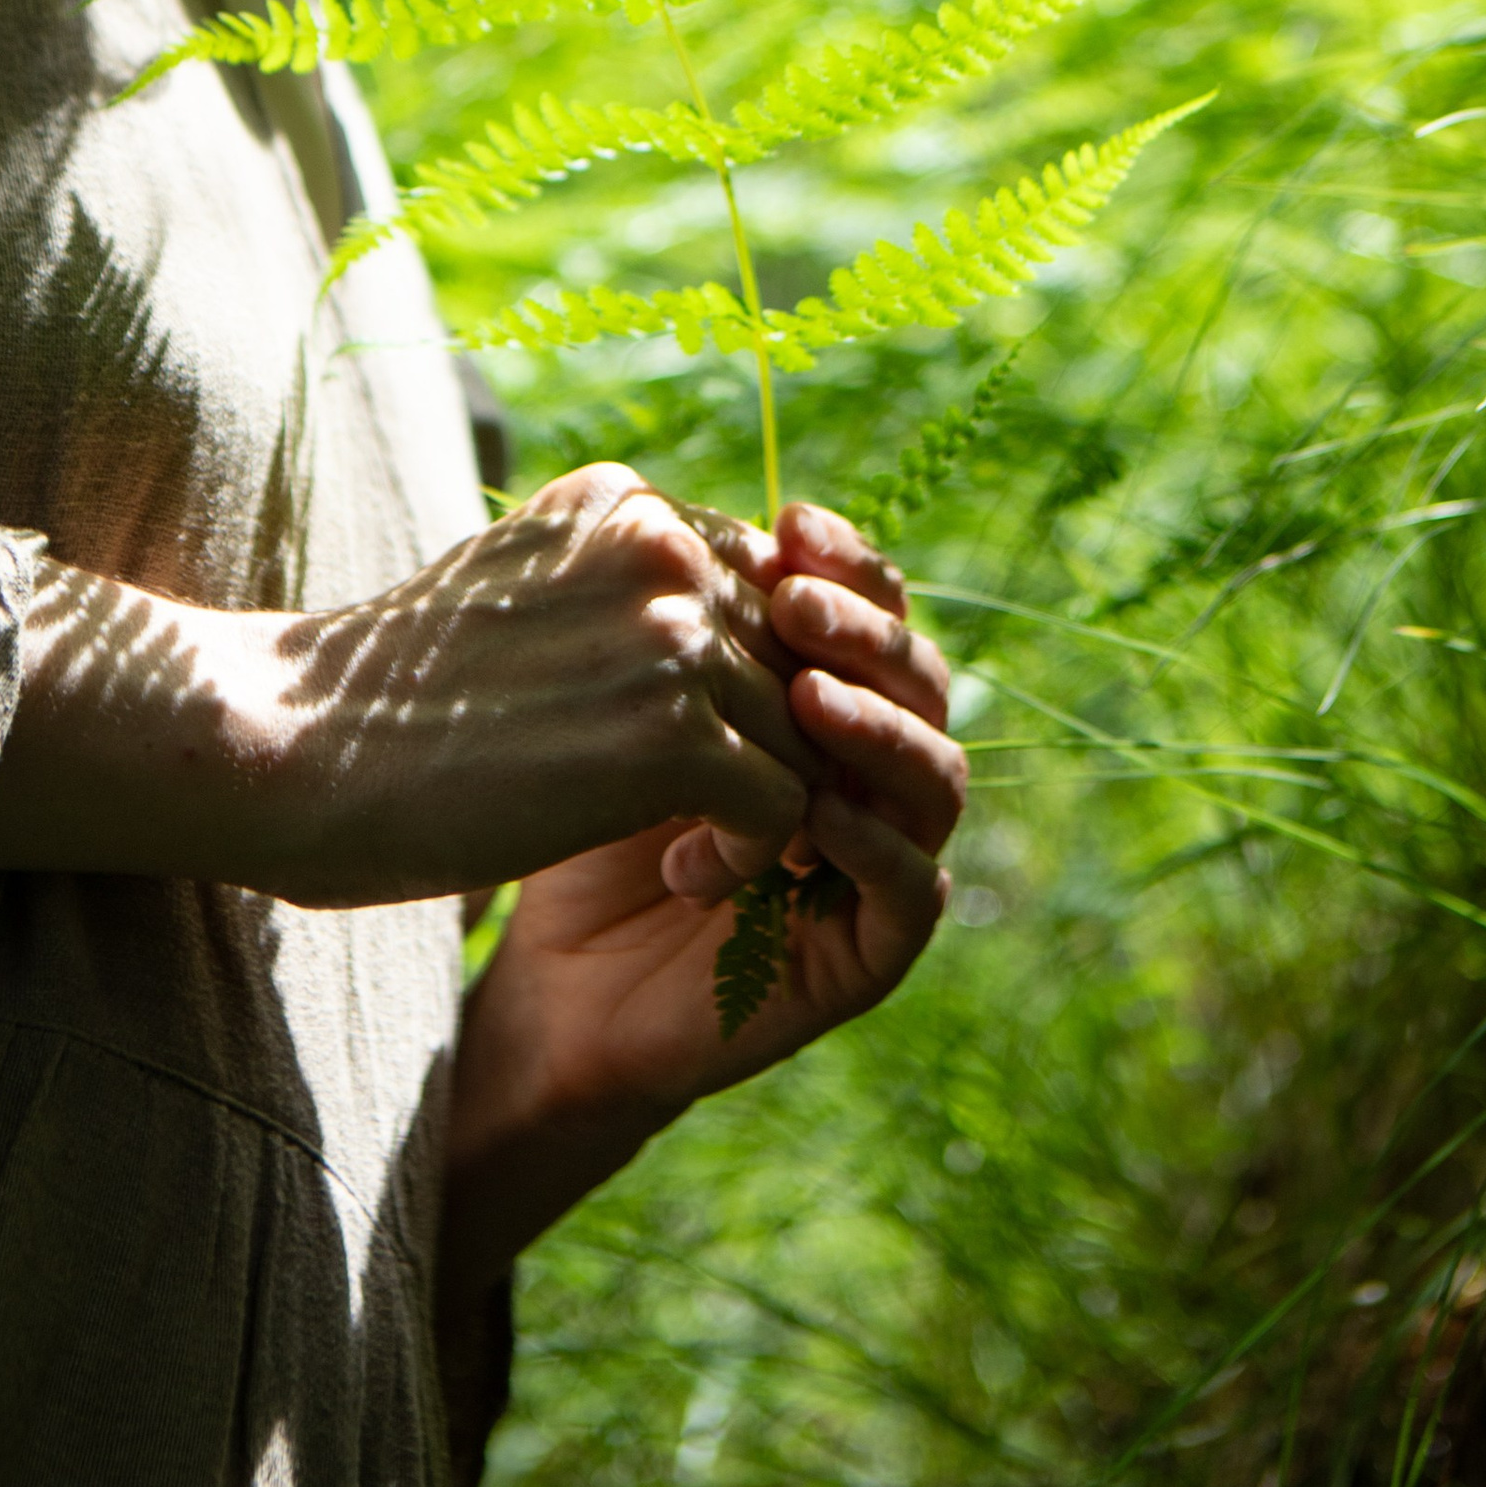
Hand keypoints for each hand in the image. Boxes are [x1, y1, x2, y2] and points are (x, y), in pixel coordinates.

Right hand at [0, 463, 812, 906]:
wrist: (285, 751)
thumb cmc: (381, 698)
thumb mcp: (512, 596)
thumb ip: (612, 592)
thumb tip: (712, 625)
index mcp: (619, 502)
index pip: (756, 584)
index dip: (745, 673)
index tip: (696, 746)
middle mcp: (659, 544)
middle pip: (791, 656)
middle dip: (767, 741)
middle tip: (707, 817)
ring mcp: (670, 632)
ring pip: (802, 732)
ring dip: (763, 806)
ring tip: (685, 852)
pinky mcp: (672, 734)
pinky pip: (783, 805)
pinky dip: (748, 856)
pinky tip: (677, 874)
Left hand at [438, 503, 963, 1296]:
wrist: (548, 970)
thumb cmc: (579, 812)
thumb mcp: (628, 699)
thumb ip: (688, 618)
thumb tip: (719, 517)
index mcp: (831, 693)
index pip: (877, 608)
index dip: (850, 563)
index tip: (787, 523)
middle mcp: (876, 770)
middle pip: (922, 679)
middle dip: (866, 633)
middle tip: (792, 606)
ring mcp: (884, 860)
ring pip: (937, 777)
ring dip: (877, 729)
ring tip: (805, 700)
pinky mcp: (871, 954)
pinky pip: (914, 890)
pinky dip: (872, 843)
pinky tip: (816, 815)